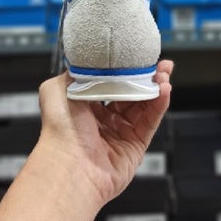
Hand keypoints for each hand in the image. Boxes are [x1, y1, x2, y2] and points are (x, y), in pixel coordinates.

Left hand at [37, 60, 173, 208]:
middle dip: (145, 78)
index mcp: (84, 107)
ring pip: (144, 106)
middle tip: (157, 64)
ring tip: (164, 74)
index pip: (110, 83)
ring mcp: (120, 134)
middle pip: (131, 94)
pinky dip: (159, 105)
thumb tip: (86, 61)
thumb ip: (74, 73)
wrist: (70, 163)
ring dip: (155, 88)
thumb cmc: (59, 130)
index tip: (135, 57)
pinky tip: (164, 90)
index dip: (124, 70)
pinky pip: (150, 122)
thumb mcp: (56, 88)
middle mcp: (103, 121)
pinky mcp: (135, 147)